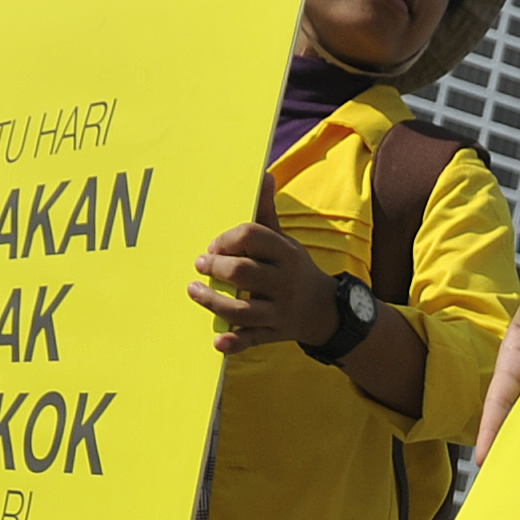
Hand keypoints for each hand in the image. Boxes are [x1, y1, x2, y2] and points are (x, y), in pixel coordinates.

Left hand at [187, 220, 335, 352]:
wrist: (325, 311)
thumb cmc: (294, 270)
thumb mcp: (285, 241)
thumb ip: (267, 213)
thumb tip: (264, 176)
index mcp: (286, 254)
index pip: (252, 237)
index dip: (226, 239)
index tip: (214, 245)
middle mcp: (284, 282)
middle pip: (242, 272)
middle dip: (216, 267)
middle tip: (200, 264)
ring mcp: (279, 312)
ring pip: (241, 309)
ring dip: (213, 301)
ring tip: (194, 291)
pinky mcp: (273, 334)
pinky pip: (251, 340)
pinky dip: (234, 343)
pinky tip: (217, 342)